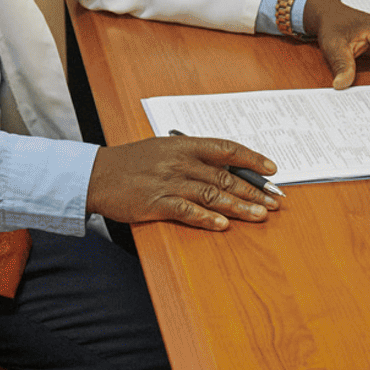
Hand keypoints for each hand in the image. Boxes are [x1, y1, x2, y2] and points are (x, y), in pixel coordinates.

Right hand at [87, 136, 281, 230]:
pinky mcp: (155, 202)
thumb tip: (224, 167)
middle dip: (254, 190)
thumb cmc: (131, 162)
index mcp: (184, 144)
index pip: (226, 148)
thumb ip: (192, 156)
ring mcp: (168, 182)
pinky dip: (207, 218)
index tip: (272, 170)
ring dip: (239, 206)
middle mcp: (180, 161)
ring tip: (260, 215)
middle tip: (274, 201)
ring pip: (212, 193)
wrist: (95, 174)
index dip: (252, 159)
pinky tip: (223, 225)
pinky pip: (186, 211)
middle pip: (225, 175)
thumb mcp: (163, 148)